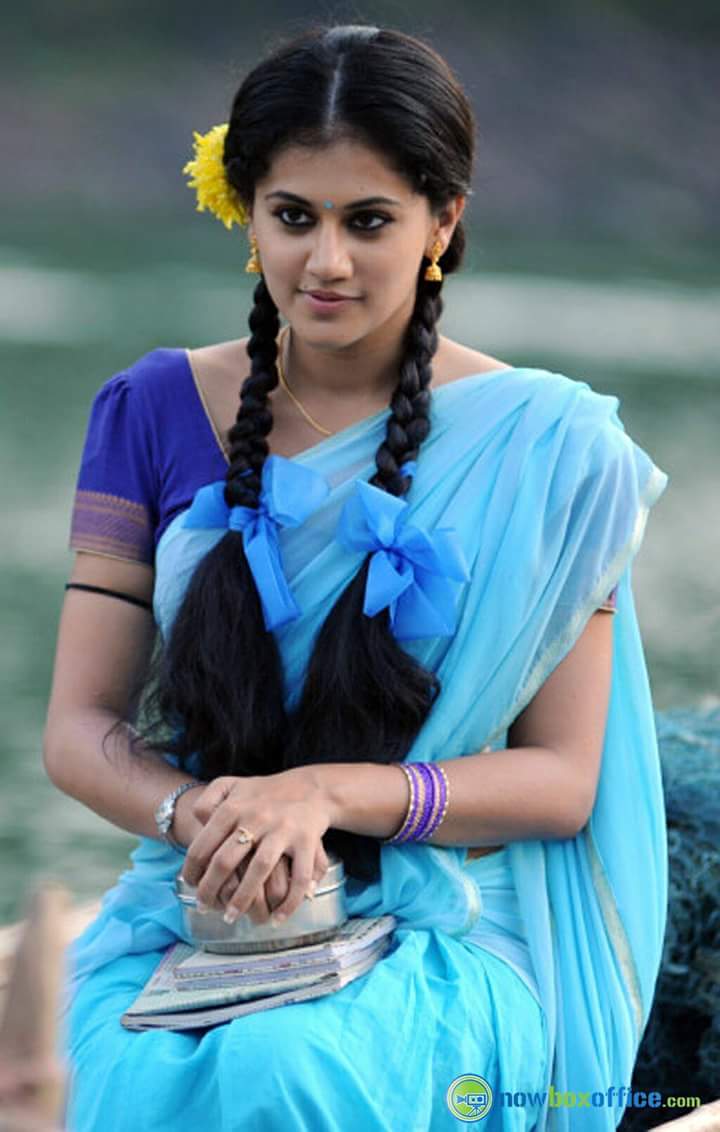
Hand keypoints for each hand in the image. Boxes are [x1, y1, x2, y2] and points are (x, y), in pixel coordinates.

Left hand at [180, 766, 332, 924]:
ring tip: (230, 917)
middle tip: (203, 906)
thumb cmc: (265, 793)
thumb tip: (195, 821)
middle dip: (210, 890)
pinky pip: (298, 877)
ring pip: (258, 870)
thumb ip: (207, 799)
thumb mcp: (232, 785)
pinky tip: (277, 918)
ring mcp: (282, 829)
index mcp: (234, 807)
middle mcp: (256, 817)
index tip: (190, 885)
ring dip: (242, 899)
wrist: (311, 787)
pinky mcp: (307, 840)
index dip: (192, 870)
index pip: (204, 843)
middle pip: (226, 860)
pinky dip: (289, 901)